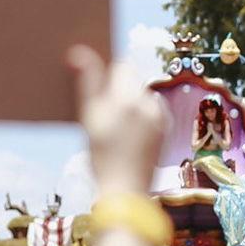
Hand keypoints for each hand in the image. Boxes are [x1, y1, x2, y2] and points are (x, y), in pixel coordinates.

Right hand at [67, 45, 167, 195]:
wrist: (126, 194)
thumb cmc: (103, 157)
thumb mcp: (90, 119)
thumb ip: (87, 82)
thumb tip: (79, 51)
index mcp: (130, 97)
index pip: (122, 66)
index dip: (107, 72)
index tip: (95, 85)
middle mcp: (149, 103)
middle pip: (132, 82)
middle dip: (117, 89)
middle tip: (102, 109)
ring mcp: (160, 118)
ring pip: (141, 98)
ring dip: (128, 103)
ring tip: (113, 125)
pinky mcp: (164, 131)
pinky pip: (150, 113)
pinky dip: (138, 117)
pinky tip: (125, 134)